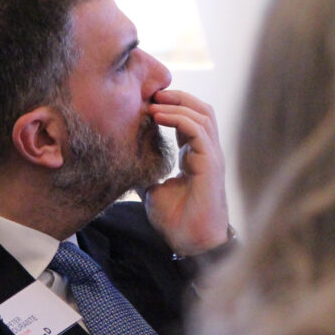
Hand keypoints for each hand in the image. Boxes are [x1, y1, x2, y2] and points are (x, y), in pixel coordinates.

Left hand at [141, 90, 229, 256]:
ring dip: (177, 104)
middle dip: (178, 97)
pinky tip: (158, 117)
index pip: (189, 120)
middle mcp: (206, 152)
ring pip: (203, 114)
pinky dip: (179, 118)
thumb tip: (124, 162)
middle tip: (152, 93)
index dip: (171, 107)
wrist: (190, 242)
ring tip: (153, 102)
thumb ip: (145, 172)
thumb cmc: (176, 220)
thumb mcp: (152, 189)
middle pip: (201, 110)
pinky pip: (198, 131)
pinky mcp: (211, 163)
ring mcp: (211, 156)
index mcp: (195, 156)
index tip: (146, 102)